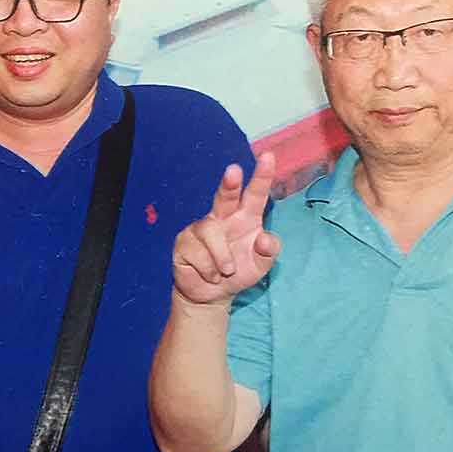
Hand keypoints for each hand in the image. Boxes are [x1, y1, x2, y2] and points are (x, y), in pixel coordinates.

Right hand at [172, 152, 280, 305]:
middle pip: (225, 196)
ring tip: (226, 272)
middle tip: (234, 172)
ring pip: (211, 232)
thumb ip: (269, 252)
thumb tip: (266, 239)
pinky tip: (210, 275)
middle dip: (229, 184)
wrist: (212, 295)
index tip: (268, 157)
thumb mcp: (261, 266)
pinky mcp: (183, 242)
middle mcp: (223, 218)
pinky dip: (209, 270)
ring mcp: (200, 229)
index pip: (255, 194)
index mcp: (246, 218)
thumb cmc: (238, 273)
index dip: (262, 176)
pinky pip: (197, 253)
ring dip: (222, 257)